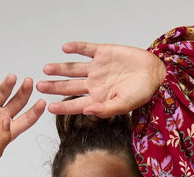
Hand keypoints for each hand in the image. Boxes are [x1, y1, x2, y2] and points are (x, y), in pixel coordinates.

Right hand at [0, 75, 45, 176]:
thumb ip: (3, 138)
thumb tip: (7, 121)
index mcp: (10, 130)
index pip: (27, 119)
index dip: (35, 111)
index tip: (42, 103)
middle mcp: (2, 117)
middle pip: (17, 102)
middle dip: (24, 92)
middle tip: (29, 82)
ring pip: (2, 93)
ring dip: (7, 85)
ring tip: (12, 78)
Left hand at [37, 42, 165, 116]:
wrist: (154, 74)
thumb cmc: (142, 93)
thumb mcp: (124, 105)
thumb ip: (105, 109)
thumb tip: (87, 110)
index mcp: (98, 99)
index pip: (75, 104)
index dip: (62, 107)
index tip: (49, 107)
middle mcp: (94, 84)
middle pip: (69, 86)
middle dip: (54, 86)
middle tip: (39, 86)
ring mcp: (97, 68)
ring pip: (73, 68)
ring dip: (60, 68)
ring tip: (46, 69)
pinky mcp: (103, 52)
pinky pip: (86, 49)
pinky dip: (76, 48)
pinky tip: (65, 48)